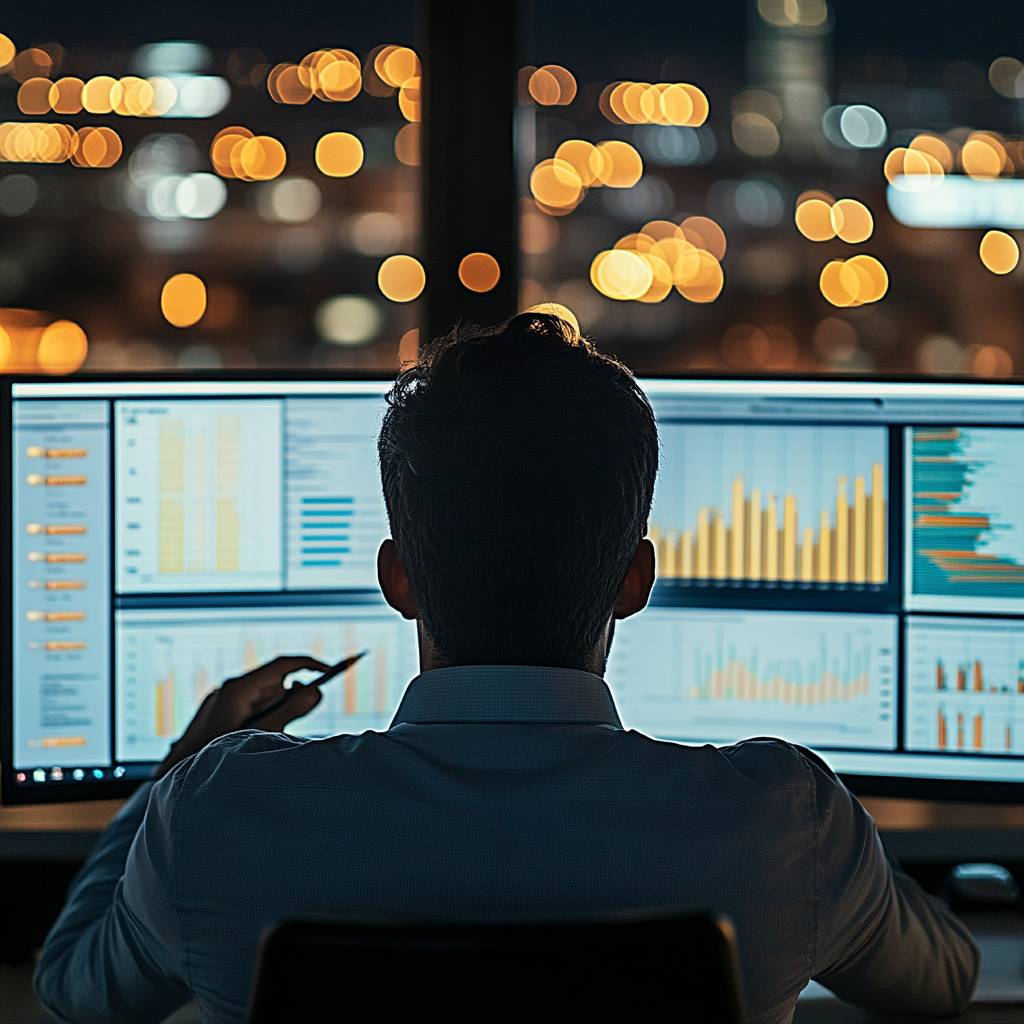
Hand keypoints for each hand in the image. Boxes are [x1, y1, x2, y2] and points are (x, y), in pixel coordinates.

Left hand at [153, 655, 329, 779]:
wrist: (175, 776)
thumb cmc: (215, 757)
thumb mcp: (260, 735)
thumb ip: (290, 712)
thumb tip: (315, 691)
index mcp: (238, 688)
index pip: (282, 665)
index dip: (309, 664)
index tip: (330, 670)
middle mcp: (230, 688)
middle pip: (275, 682)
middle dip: (290, 698)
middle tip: (292, 721)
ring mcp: (223, 699)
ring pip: (264, 696)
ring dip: (276, 712)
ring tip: (265, 737)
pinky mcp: (220, 711)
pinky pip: (251, 706)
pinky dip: (263, 718)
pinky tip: (254, 739)